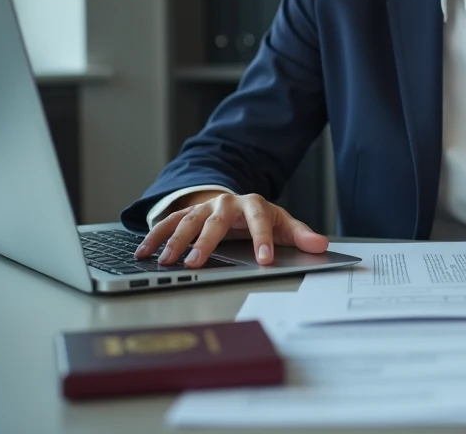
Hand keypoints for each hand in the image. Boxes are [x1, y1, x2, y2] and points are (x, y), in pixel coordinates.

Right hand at [133, 192, 329, 266]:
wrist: (236, 202)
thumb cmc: (260, 217)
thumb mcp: (283, 224)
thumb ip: (301, 235)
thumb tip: (322, 245)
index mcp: (253, 205)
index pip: (260, 220)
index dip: (263, 240)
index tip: (265, 261)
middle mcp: (225, 203)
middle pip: (215, 221)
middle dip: (206, 242)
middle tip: (197, 263)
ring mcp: (203, 208)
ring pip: (187, 222)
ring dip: (175, 241)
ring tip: (167, 261)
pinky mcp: (186, 214)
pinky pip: (166, 224)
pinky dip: (153, 237)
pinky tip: (143, 253)